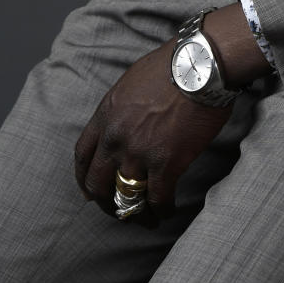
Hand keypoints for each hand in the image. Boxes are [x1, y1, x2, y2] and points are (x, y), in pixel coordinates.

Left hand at [73, 38, 231, 218]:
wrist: (200, 64)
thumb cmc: (172, 65)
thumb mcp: (133, 82)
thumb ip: (121, 108)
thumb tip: (126, 124)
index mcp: (106, 115)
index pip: (83, 156)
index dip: (84, 178)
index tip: (89, 191)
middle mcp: (116, 138)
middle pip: (98, 184)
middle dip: (106, 202)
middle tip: (119, 209)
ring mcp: (139, 153)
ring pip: (126, 198)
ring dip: (136, 213)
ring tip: (146, 218)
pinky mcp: (166, 164)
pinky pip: (158, 199)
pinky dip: (162, 210)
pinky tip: (168, 211)